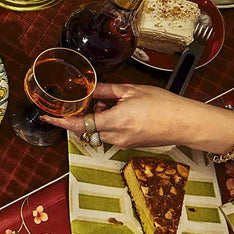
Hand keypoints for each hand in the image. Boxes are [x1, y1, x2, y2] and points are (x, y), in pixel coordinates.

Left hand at [41, 82, 226, 148]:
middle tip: (103, 100)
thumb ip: (105, 91)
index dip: (60, 121)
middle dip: (88, 113)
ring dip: (101, 118)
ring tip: (121, 104)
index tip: (47, 117)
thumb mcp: (130, 91)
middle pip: (88, 126)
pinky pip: (111, 134)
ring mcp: (123, 144)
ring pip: (99, 130)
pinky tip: (128, 113)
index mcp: (115, 121)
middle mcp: (116, 137)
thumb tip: (88, 88)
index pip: (79, 124)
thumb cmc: (163, 105)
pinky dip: (111, 123)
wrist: (186, 122)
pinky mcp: (129, 145)